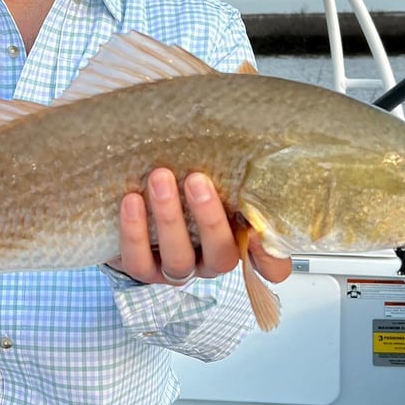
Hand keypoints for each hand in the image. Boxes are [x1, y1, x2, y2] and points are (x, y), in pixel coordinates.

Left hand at [109, 169, 288, 285]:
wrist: (134, 196)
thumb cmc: (182, 180)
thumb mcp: (212, 174)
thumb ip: (230, 169)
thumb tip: (243, 134)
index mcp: (238, 240)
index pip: (273, 266)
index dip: (271, 256)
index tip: (261, 230)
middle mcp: (210, 260)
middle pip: (221, 255)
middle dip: (209, 218)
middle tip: (196, 179)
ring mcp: (177, 268)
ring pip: (178, 258)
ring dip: (169, 218)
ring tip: (160, 178)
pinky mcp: (142, 270)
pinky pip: (138, 260)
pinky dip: (134, 231)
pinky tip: (131, 200)